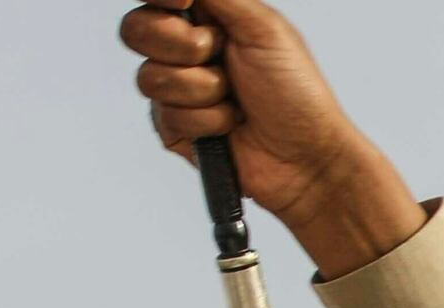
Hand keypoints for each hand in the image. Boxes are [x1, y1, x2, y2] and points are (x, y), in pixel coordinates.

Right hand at [118, 0, 424, 275]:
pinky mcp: (175, 128)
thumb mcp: (262, 27)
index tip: (183, 4)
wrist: (306, 156)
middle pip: (136, 30)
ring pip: (150, 77)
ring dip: (203, 88)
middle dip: (183, 45)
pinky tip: (231, 124)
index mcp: (206, 18)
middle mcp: (185, 50)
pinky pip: (166, 116)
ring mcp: (177, 90)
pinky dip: (207, 120)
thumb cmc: (297, 92)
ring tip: (235, 98)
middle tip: (220, 54)